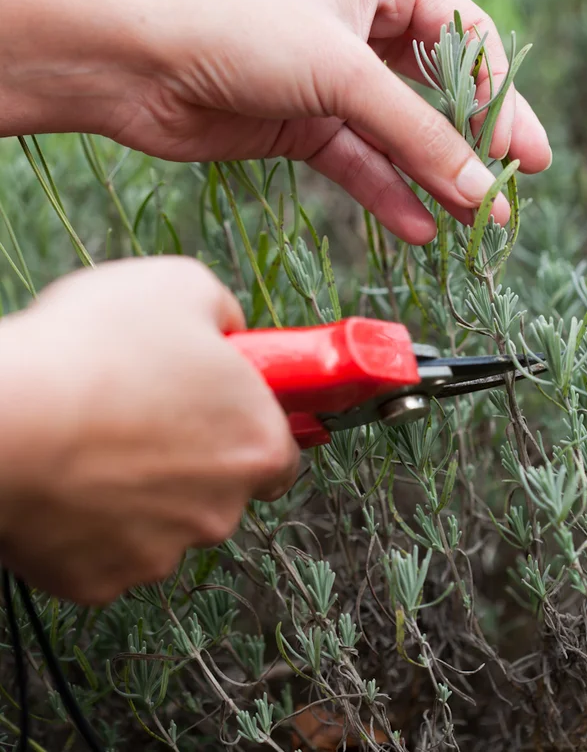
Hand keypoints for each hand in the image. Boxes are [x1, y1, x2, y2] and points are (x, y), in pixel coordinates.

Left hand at [0, 0, 550, 244]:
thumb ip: (417, 135)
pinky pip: (358, 163)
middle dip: (472, 142)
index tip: (524, 152)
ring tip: (474, 225)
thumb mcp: (343, 73)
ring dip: (433, 178)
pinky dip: (387, 194)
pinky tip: (420, 228)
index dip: (501, 94)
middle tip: (513, 191)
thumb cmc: (238, 28)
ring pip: (397, 134)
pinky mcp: (298, 125)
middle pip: (436, 90)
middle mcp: (357, 25)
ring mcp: (328, 79)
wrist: (133, 60)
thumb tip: (483, 190)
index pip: (465, 36)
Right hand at [0, 257, 298, 604]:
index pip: (280, 453)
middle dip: (188, 457)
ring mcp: (159, 552)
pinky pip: (102, 550)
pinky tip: (63, 478)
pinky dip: (86, 523)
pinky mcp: (99, 580)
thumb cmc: (94, 349)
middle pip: (218, 489)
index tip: (221, 411)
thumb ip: (225, 313)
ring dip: (137, 492)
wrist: (4, 420)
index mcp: (257, 443)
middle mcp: (221, 510)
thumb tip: (228, 332)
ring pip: (160, 523)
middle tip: (140, 412)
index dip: (249, 427)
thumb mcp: (181, 285)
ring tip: (90, 438)